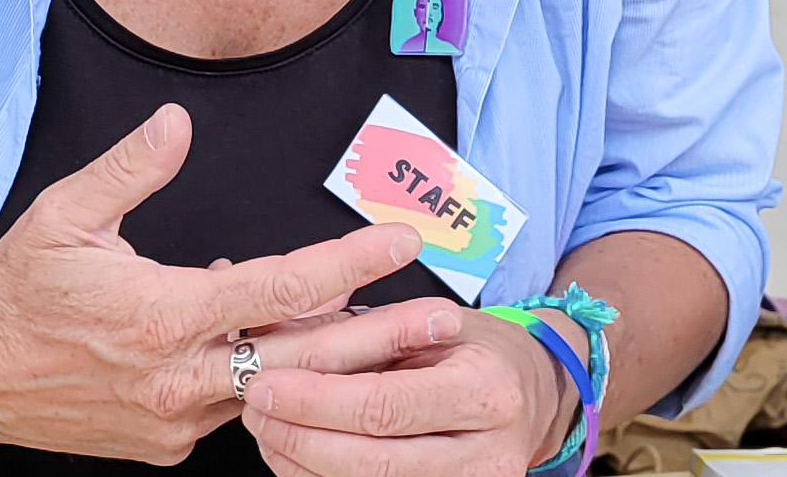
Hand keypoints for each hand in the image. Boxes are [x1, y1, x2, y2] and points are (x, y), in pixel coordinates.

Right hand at [0, 105, 422, 461]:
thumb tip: (176, 124)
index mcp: (162, 316)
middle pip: (303, 358)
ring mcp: (175, 419)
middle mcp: (178, 377)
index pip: (278, 289)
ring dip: (330, 364)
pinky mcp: (165, 444)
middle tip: (441, 320)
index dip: (346, 263)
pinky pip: (233, 407)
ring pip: (272, 388)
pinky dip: (264, 376)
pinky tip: (281, 346)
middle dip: (378, 338)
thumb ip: (129, 169)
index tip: (398, 242)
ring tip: (393, 338)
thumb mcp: (63, 215)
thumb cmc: (16, 291)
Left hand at [242, 305, 581, 476]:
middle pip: (373, 461)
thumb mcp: (435, 323)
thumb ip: (368, 334)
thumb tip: (282, 336)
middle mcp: (489, 454)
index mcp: (486, 390)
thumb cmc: (474, 350)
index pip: (385, 405)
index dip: (317, 400)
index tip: (265, 382)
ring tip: (265, 429)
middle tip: (253, 408)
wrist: (533, 394)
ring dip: (303, 464)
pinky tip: (294, 455)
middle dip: (300, 437)